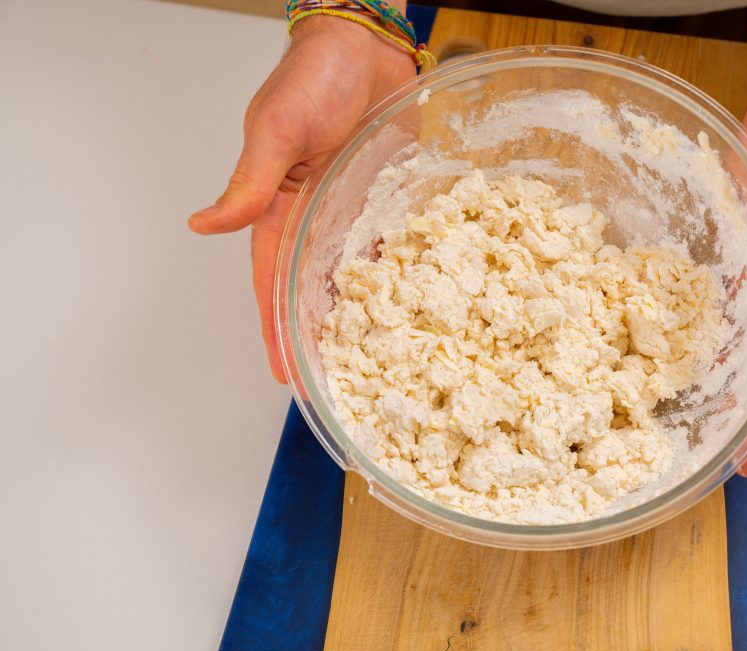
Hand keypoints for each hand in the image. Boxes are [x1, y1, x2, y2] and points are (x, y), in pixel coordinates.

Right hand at [188, 16, 415, 381]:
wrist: (366, 45)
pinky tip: (412, 303)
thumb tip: (203, 226)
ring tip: (374, 356)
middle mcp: (315, 215)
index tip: (284, 370)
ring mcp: (352, 207)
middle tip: (333, 377)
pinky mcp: (385, 194)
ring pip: (353, 273)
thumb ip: (248, 182)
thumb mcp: (276, 130)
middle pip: (313, 286)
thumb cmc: (313, 76)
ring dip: (360, 312)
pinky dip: (399, 271)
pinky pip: (391, 242)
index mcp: (280, 206)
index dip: (277, 326)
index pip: (274, 280)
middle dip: (318, 333)